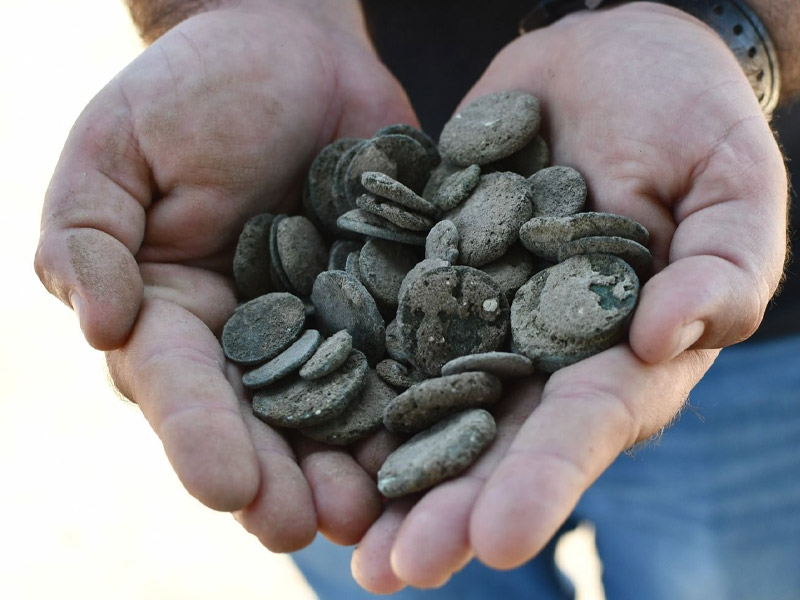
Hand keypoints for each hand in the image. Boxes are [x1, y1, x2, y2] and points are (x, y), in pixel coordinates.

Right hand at [34, 0, 415, 551]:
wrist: (290, 47)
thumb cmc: (191, 90)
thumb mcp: (117, 152)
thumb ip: (92, 237)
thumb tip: (103, 327)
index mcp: (175, 312)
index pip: (182, 385)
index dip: (201, 435)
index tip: (224, 486)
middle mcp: (252, 335)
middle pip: (263, 420)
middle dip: (281, 476)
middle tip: (304, 529)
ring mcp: (327, 322)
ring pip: (339, 408)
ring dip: (353, 463)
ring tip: (375, 513)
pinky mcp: (390, 298)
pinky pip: (408, 352)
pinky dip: (424, 397)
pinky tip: (444, 441)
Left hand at [350, 2, 786, 590]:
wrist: (609, 59)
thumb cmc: (689, 119)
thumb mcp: (730, 184)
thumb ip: (720, 266)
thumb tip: (673, 338)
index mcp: (619, 351)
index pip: (582, 427)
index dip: (542, 483)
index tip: (498, 538)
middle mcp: (540, 351)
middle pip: (492, 440)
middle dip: (446, 506)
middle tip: (392, 571)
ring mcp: (477, 313)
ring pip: (426, 401)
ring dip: (383, 468)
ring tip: (334, 530)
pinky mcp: (426, 268)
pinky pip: (381, 321)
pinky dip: (345, 369)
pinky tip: (298, 416)